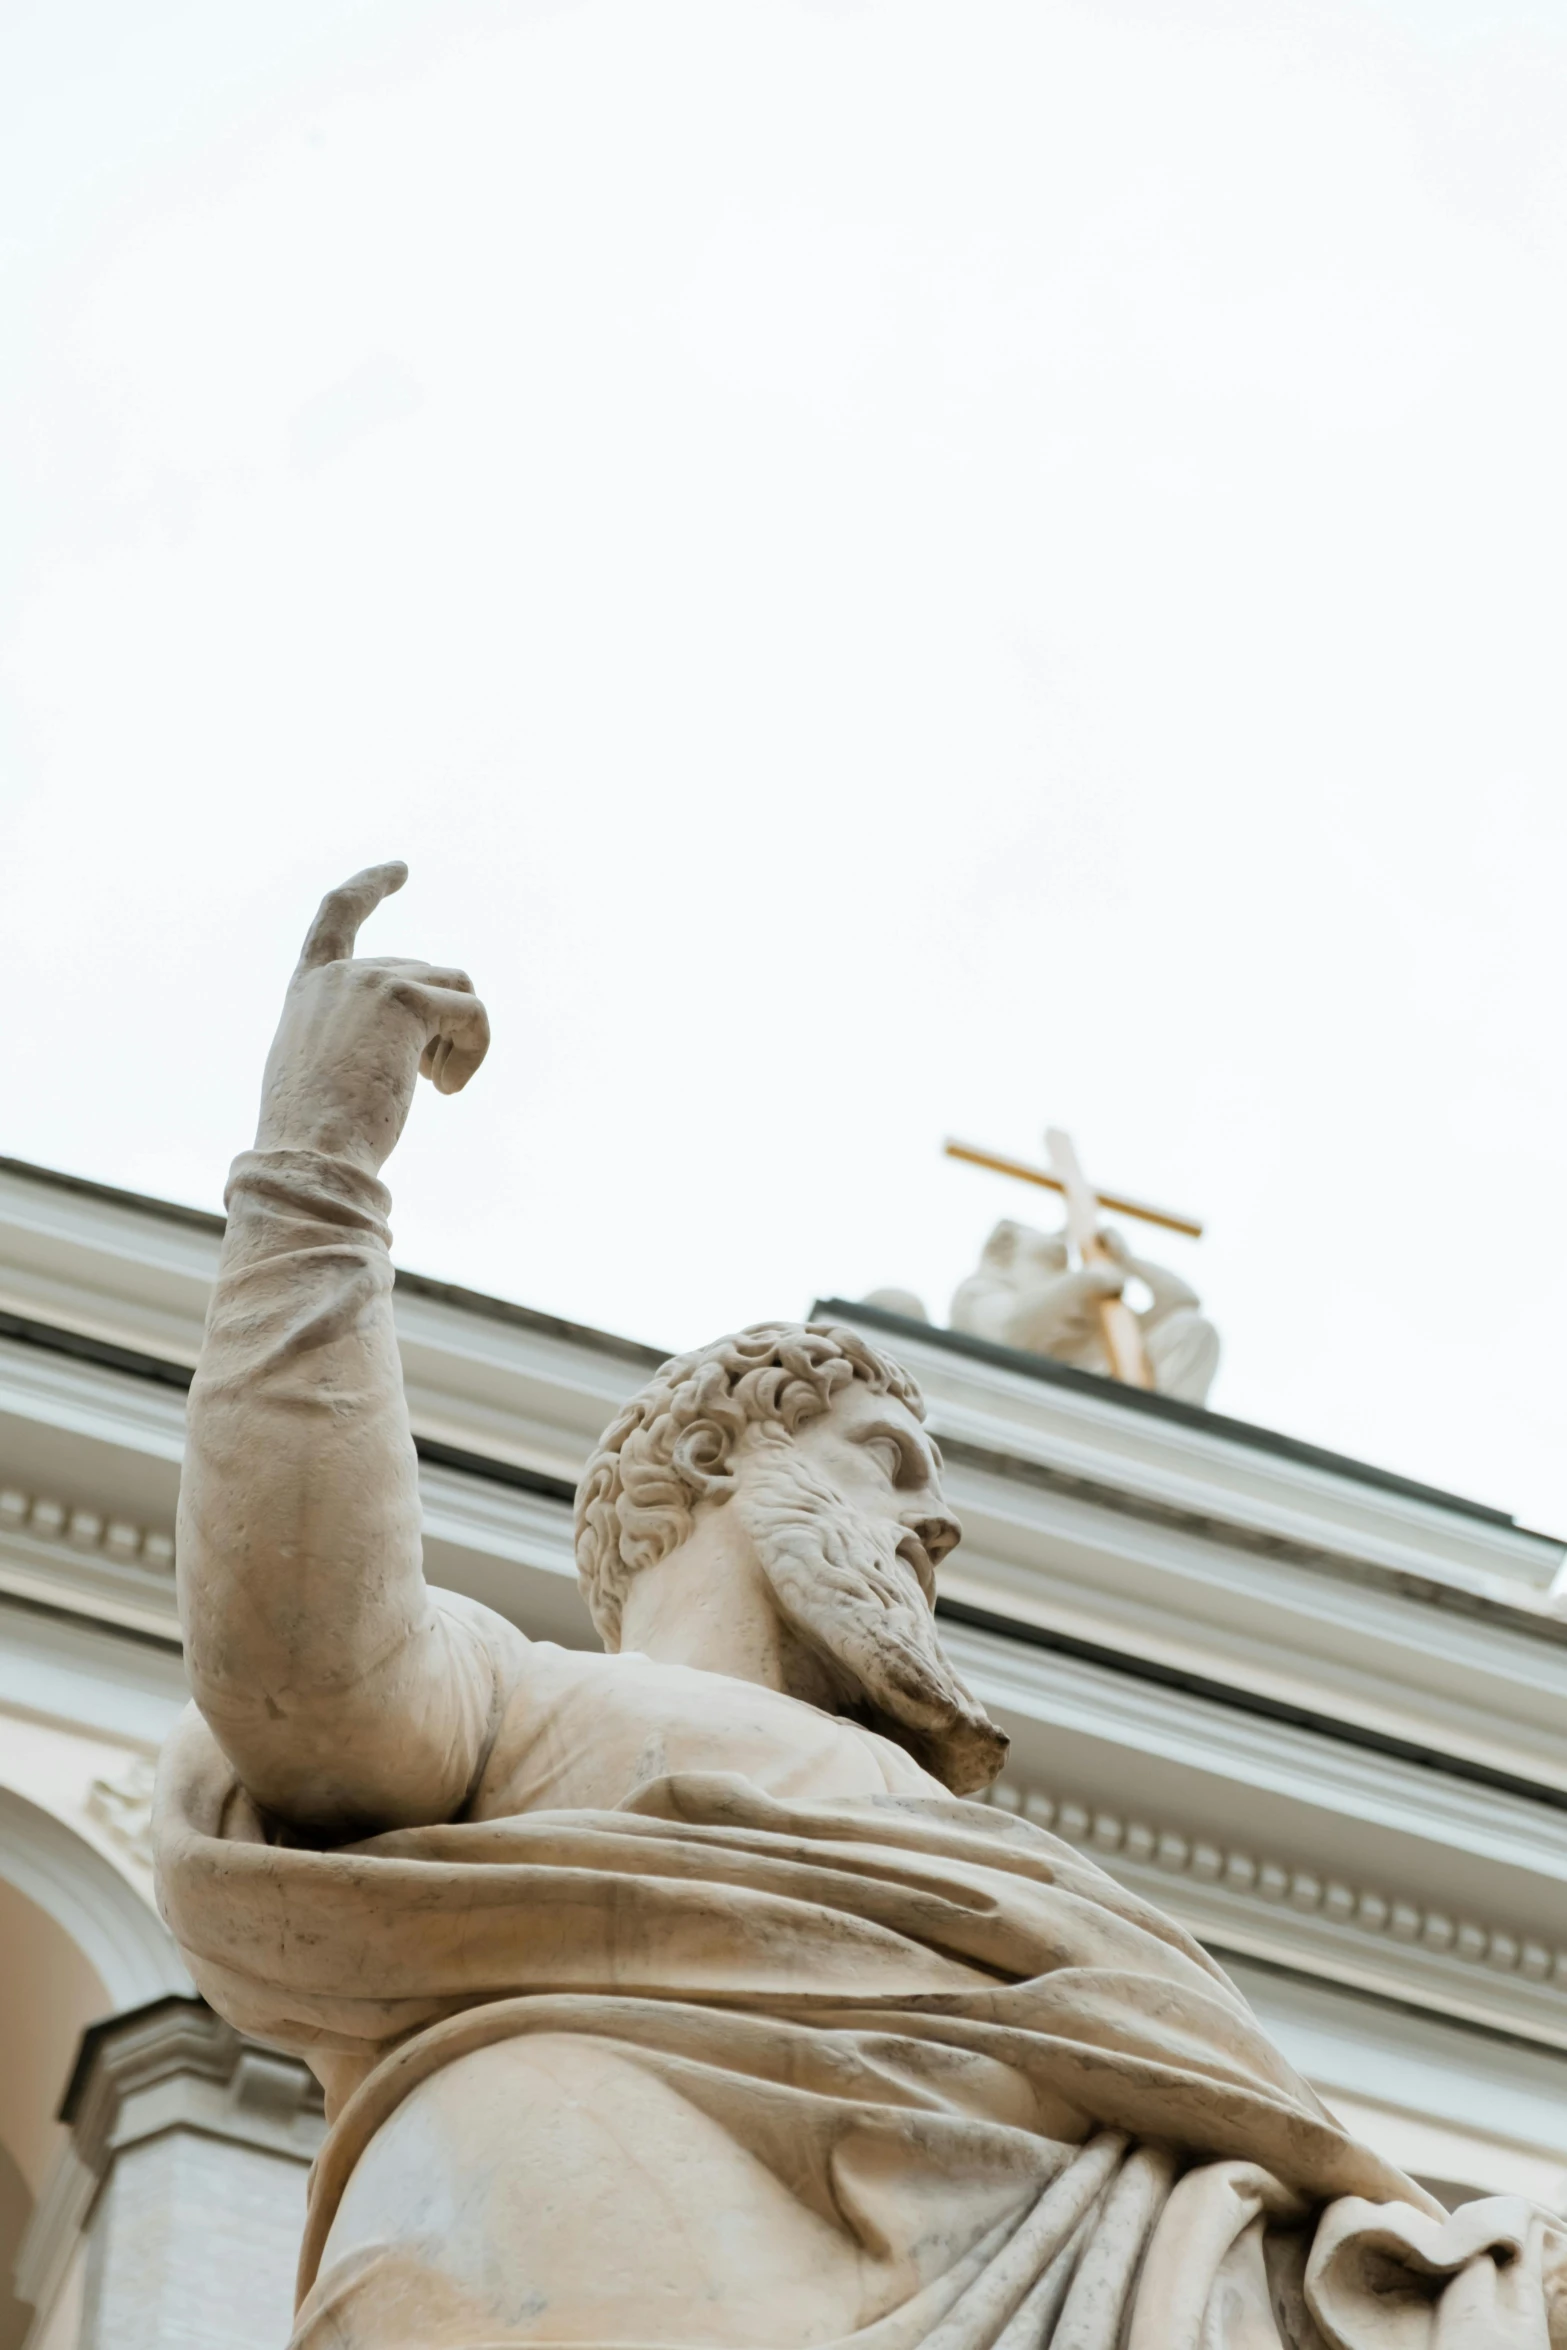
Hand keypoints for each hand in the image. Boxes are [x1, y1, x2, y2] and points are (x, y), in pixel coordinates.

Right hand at [254, 862, 489, 1175]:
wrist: (310, 1156)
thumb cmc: (315, 1138)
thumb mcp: (321, 1076)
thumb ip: (352, 1040)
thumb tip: (409, 1045)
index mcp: (309, 991)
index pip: (337, 916)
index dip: (369, 887)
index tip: (400, 869)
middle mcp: (339, 975)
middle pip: (426, 974)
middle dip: (440, 1028)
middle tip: (432, 1083)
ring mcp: (371, 980)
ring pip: (456, 988)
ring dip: (464, 1037)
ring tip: (442, 1085)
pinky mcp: (405, 999)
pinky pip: (472, 1011)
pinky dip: (475, 1050)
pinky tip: (448, 1090)